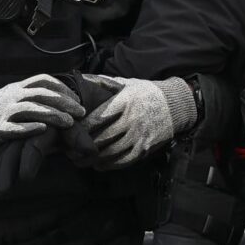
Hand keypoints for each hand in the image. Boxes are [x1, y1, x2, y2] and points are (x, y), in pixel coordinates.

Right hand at [0, 74, 85, 159]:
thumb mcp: (14, 97)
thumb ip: (33, 95)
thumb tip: (62, 96)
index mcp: (17, 87)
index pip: (43, 80)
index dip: (61, 88)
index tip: (76, 98)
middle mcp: (11, 96)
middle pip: (41, 94)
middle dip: (63, 102)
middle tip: (80, 111)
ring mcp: (3, 112)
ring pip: (30, 109)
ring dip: (51, 115)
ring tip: (68, 122)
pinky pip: (13, 128)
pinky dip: (28, 128)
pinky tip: (42, 129)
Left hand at [70, 75, 193, 167]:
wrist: (175, 105)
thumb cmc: (146, 93)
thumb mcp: (127, 84)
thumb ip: (105, 84)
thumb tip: (81, 79)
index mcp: (124, 102)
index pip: (97, 118)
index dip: (81, 128)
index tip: (71, 132)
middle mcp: (131, 120)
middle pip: (101, 138)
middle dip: (83, 147)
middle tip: (69, 151)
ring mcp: (138, 136)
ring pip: (110, 152)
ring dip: (93, 159)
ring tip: (80, 160)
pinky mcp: (144, 148)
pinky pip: (123, 161)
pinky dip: (109, 165)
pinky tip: (99, 165)